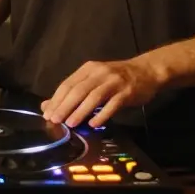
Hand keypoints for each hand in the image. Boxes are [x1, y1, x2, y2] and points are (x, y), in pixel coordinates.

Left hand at [41, 58, 163, 127]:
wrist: (147, 70)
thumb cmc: (116, 78)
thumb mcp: (94, 80)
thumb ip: (73, 91)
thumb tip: (48, 106)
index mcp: (88, 69)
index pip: (67, 84)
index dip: (56, 99)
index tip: (47, 114)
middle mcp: (99, 73)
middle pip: (78, 90)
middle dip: (64, 106)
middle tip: (55, 120)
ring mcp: (114, 82)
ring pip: (93, 97)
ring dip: (80, 111)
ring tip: (70, 124)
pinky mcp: (127, 92)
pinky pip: (112, 104)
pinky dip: (102, 114)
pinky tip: (93, 124)